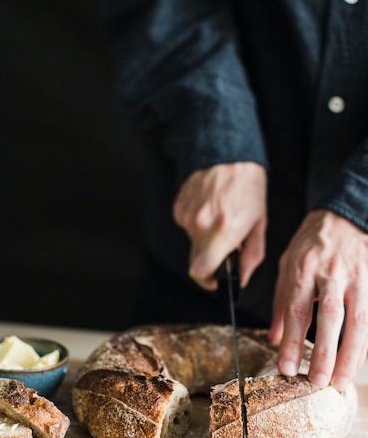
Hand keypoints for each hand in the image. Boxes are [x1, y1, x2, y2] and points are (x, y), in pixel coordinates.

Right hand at [172, 162, 266, 289]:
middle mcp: (202, 225)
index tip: (215, 280)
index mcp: (225, 231)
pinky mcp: (179, 207)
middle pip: (195, 261)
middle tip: (222, 248)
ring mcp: (187, 215)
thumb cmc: (248, 188)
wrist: (229, 156)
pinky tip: (209, 209)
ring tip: (219, 219)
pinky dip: (197, 224)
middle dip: (209, 261)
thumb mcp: (259, 224)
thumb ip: (251, 256)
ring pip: (192, 243)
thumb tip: (242, 278)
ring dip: (204, 239)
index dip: (207, 281)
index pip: (201, 271)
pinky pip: (186, 226)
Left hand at [268, 210, 367, 389]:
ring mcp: (357, 276)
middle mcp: (331, 273)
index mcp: (304, 268)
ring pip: (358, 319)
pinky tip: (358, 362)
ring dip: (350, 354)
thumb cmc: (311, 243)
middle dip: (325, 352)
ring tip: (340, 382)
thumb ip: (281, 301)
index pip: (297, 309)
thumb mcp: (287, 264)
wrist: (344, 216)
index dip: (292, 341)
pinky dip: (366, 343)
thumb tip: (273, 337)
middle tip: (318, 381)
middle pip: (330, 316)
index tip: (286, 367)